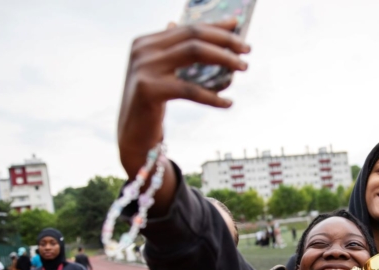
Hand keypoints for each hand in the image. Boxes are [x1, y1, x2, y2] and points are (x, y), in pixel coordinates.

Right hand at [118, 19, 250, 179]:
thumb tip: (189, 28)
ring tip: (243, 67)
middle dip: (224, 40)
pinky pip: (190, 89)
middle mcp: (143, 50)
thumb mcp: (158, 73)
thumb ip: (170, 51)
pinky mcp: (149, 90)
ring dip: (223, 59)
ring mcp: (144, 68)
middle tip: (247, 49)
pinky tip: (228, 103)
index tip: (237, 25)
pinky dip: (212, 96)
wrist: (131, 135)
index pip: (187, 27)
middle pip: (193, 35)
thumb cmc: (150, 104)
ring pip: (194, 53)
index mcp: (145, 42)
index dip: (214, 25)